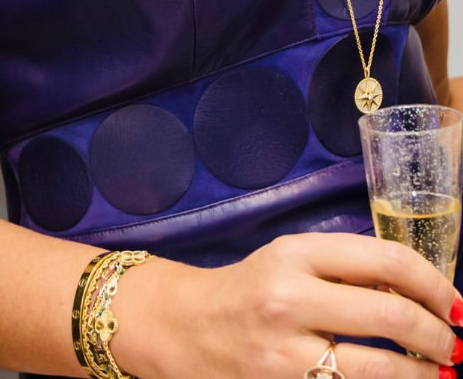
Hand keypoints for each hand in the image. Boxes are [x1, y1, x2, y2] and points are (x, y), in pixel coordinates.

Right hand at [116, 233, 461, 378]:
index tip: (456, 304)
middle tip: (455, 347)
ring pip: (380, 370)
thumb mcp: (289, 262)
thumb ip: (344, 271)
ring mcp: (285, 352)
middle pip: (391, 317)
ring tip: (437, 373)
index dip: (434, 284)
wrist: (184, 327)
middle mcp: (290, 297)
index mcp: (296, 253)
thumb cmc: (248, 290)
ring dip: (423, 375)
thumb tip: (421, 296)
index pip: (386, 261)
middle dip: (438, 337)